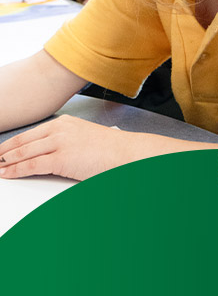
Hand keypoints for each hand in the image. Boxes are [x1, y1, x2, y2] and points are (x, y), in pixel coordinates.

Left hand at [0, 114, 217, 180]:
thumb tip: (56, 154)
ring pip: (24, 152)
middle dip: (6, 151)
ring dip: (7, 162)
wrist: (127, 154)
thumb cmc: (113, 151)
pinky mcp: (61, 158)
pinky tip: (8, 173)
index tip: (3, 148)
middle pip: (24, 141)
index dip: (14, 142)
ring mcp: (59, 142)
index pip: (32, 132)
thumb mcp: (86, 141)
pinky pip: (32, 164)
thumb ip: (69, 144)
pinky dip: (16, 170)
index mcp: (65, 123)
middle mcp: (59, 129)